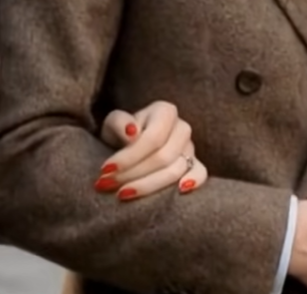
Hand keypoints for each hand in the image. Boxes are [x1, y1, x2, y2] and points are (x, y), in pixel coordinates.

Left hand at [92, 100, 208, 199]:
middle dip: (133, 174)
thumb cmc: (122, 132)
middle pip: (163, 157)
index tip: (106, 169)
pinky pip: (201, 173)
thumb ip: (119, 123)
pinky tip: (179, 191)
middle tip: (107, 184)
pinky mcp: (196, 164)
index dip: (129, 156)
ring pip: (176, 170)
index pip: (152, 138)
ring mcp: (191, 147)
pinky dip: (194, 182)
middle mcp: (182, 128)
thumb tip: (131, 133)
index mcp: (165, 112)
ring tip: (122, 193)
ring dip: (148, 186)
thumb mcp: (114, 123)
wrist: (132, 143)